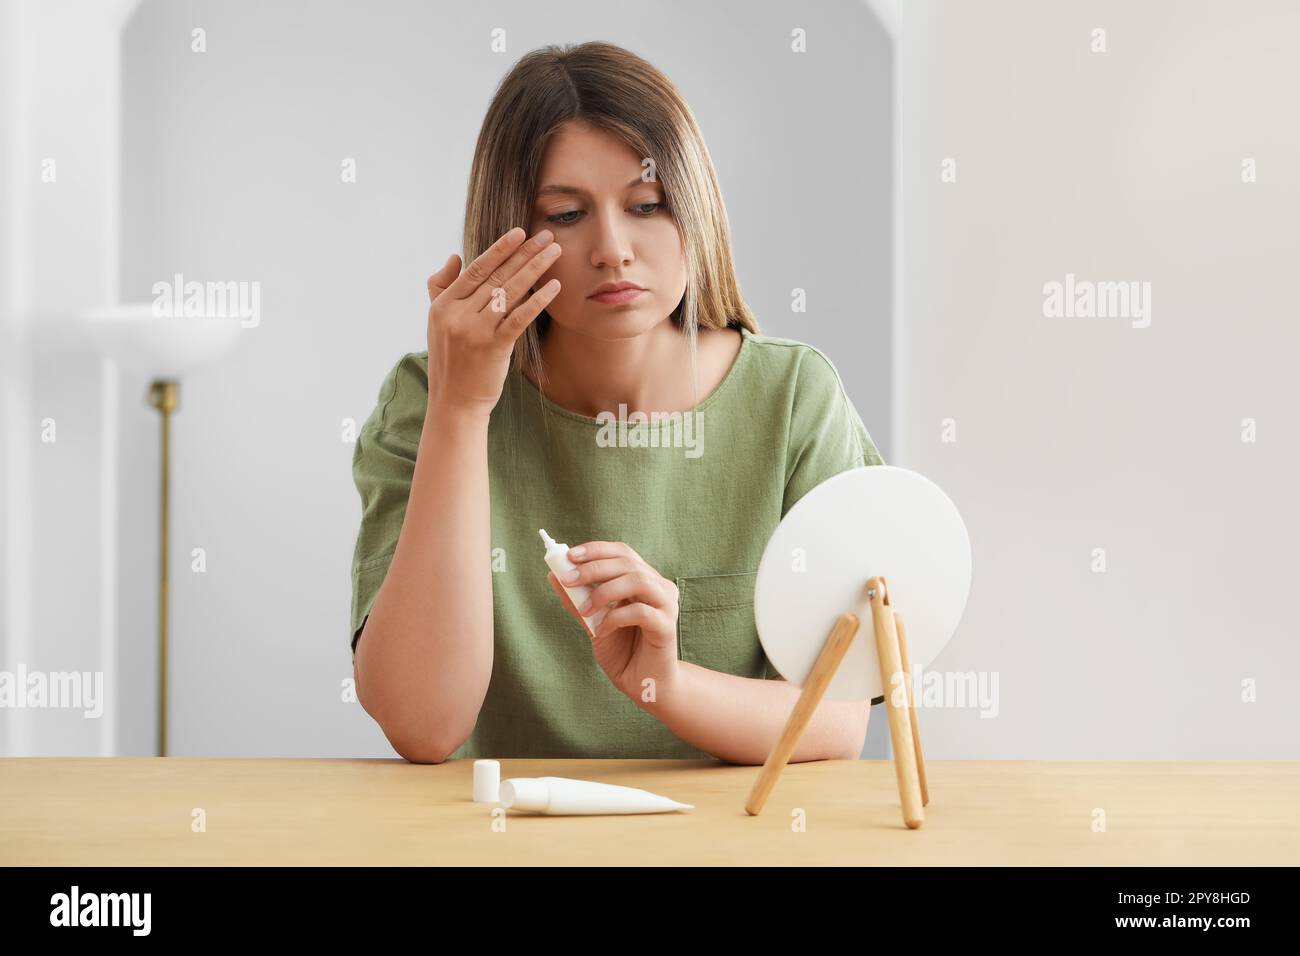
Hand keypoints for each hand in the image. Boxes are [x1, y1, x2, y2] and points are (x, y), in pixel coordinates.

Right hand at [424, 227, 562, 416]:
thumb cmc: (451, 361)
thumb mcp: (437, 322)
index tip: (519, 233)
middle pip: (496, 276)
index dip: (499, 250)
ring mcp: (475, 331)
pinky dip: (538, 299)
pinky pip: (519, 317)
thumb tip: (455, 257)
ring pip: (509, 292)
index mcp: (443, 305)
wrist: (454, 402)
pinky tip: (554, 285)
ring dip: (535, 268)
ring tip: (554, 251)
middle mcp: (457, 314)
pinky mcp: (494, 347)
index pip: (475, 270)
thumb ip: (441, 287)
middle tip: (546, 236)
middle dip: (523, 253)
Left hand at [545, 541, 681, 701]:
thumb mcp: (593, 621)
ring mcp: (666, 606)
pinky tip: (601, 631)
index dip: (597, 550)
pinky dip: (614, 618)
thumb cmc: (622, 650)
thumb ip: (577, 599)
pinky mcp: (667, 627)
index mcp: (645, 580)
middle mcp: (660, 587)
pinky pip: (640, 612)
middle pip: (628, 563)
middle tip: (569, 580)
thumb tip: (553, 574)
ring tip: (584, 610)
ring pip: (638, 581)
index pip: (623, 552)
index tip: (570, 556)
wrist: (643, 684)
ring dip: (604, 592)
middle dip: (594, 568)